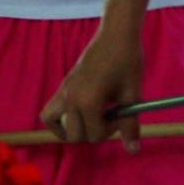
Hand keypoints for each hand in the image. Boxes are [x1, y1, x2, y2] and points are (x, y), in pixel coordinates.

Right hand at [42, 18, 144, 144]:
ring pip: (55, 125)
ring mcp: (63, 92)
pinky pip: (49, 111)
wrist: (116, 34)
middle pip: (74, 135)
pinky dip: (59, 119)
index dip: (111, 132)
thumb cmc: (128, 62)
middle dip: (92, 132)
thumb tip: (133, 150)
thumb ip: (130, 125)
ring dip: (72, 129)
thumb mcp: (132, 95)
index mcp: (87, 102)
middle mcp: (70, 99)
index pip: (94, 135)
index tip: (121, 116)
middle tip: (108, 118)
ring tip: (89, 121)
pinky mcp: (63, 86)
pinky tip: (77, 115)